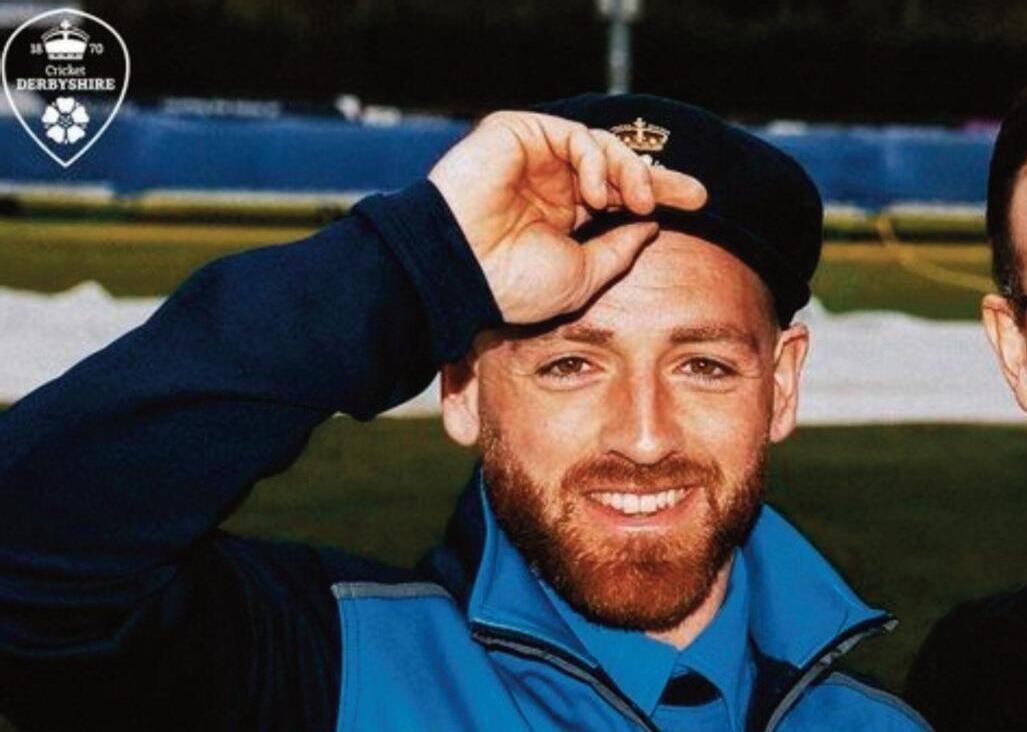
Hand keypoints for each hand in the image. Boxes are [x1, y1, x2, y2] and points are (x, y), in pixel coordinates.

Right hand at [429, 111, 706, 323]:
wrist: (460, 272)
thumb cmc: (513, 285)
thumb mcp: (583, 276)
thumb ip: (618, 249)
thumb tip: (651, 225)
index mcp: (560, 215)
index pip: (616, 194)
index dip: (659, 192)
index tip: (700, 200)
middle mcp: (548, 183)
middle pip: (615, 164)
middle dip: (655, 177)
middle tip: (686, 196)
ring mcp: (532, 157)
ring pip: (599, 145)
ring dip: (628, 170)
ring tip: (633, 200)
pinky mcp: (514, 133)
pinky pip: (572, 133)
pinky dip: (595, 158)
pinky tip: (598, 191)